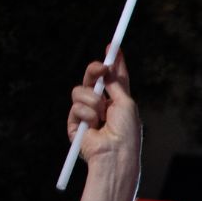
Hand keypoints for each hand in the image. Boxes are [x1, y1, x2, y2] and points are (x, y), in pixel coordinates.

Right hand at [66, 53, 139, 168]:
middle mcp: (102, 107)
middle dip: (95, 71)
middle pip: (91, 80)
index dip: (113, 63)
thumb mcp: (126, 103)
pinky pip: (75, 106)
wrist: (115, 153)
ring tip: (101, 114)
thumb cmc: (127, 132)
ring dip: (92, 100)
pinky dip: (85, 113)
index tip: (113, 47)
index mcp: (118, 103)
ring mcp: (87, 114)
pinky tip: (93, 125)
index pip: (113, 79)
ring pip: (79, 91)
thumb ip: (116, 84)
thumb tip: (110, 67)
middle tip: (100, 67)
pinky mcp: (75, 124)